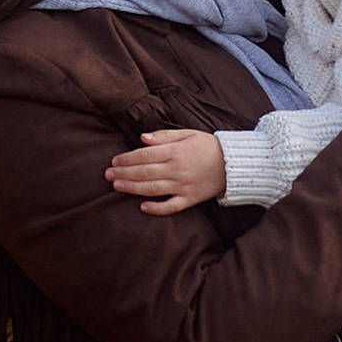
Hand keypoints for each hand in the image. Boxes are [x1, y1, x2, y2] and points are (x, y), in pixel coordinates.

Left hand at [105, 129, 229, 216]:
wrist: (233, 164)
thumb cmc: (208, 146)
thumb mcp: (188, 134)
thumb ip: (164, 136)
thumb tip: (143, 139)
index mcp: (176, 152)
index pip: (145, 155)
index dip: (127, 158)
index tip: (114, 161)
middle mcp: (178, 170)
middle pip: (145, 172)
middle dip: (124, 173)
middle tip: (107, 175)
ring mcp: (184, 186)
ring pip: (153, 189)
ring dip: (132, 188)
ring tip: (116, 186)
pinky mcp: (190, 199)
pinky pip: (171, 207)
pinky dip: (157, 208)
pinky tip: (142, 207)